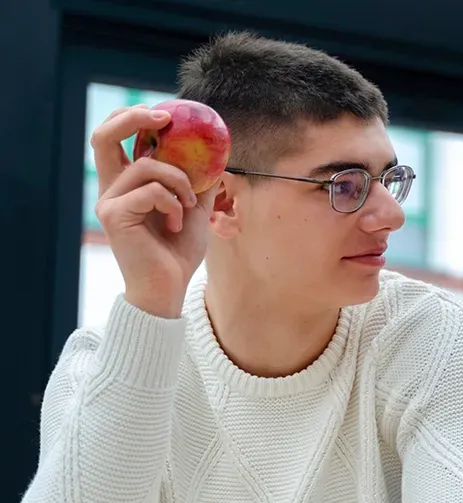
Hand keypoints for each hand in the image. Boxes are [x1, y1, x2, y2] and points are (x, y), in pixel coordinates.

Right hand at [91, 105, 217, 317]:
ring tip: (188, 206)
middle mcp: (111, 188)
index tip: (165, 115)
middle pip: (103, 136)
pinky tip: (176, 224)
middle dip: (133, 118)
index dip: (133, 118)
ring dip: (179, 182)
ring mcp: (109, 201)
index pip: (115, 139)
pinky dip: (173, 203)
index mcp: (125, 183)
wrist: (169, 287)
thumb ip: (200, 181)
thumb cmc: (178, 251)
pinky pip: (152, 192)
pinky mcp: (114, 215)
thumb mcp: (195, 208)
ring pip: (147, 167)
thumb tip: (220, 153)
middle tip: (164, 118)